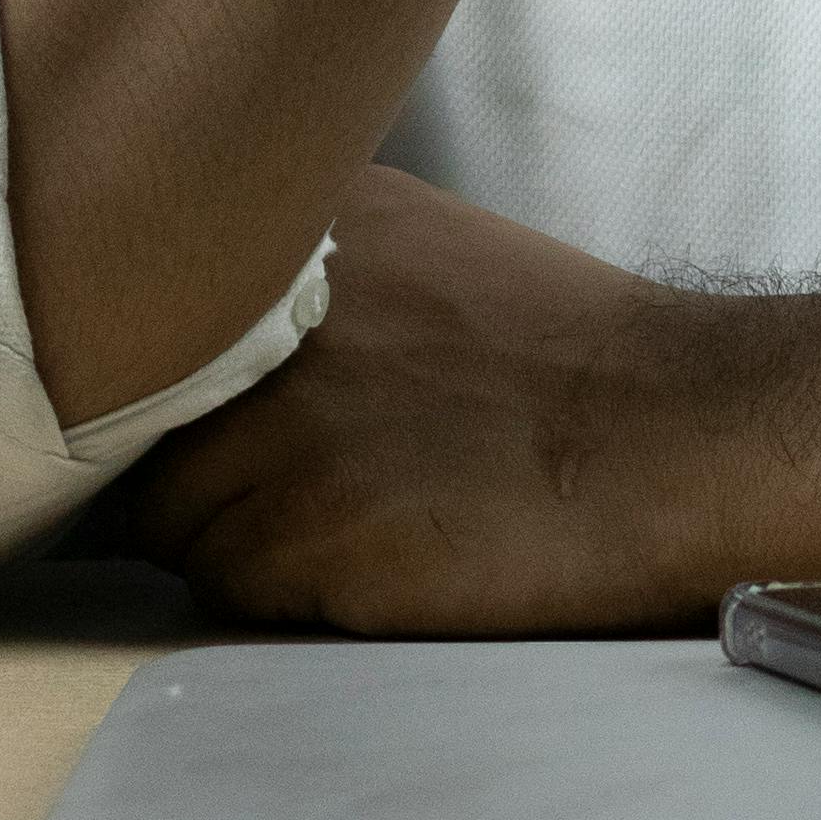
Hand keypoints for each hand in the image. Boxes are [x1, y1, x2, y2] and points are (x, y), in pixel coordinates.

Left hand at [126, 162, 721, 632]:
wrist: (679, 434)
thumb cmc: (572, 357)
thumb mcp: (422, 245)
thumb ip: (306, 271)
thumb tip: (205, 316)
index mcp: (297, 229)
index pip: (145, 304)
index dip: (167, 369)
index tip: (201, 400)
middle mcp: (264, 317)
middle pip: (141, 417)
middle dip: (191, 457)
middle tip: (285, 480)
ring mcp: (275, 427)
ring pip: (171, 515)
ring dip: (235, 532)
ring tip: (348, 522)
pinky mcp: (299, 534)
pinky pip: (229, 584)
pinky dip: (281, 590)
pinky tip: (374, 562)